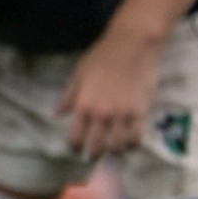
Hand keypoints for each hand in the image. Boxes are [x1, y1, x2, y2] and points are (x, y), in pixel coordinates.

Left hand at [56, 26, 163, 157]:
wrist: (132, 45)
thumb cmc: (103, 56)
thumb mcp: (79, 74)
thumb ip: (68, 96)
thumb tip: (57, 114)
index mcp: (83, 105)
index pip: (75, 137)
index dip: (74, 147)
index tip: (77, 148)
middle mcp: (101, 114)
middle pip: (96, 146)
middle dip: (93, 154)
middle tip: (95, 153)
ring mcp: (122, 114)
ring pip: (117, 146)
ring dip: (114, 151)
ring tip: (113, 148)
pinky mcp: (140, 112)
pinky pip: (136, 137)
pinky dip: (132, 144)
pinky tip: (130, 141)